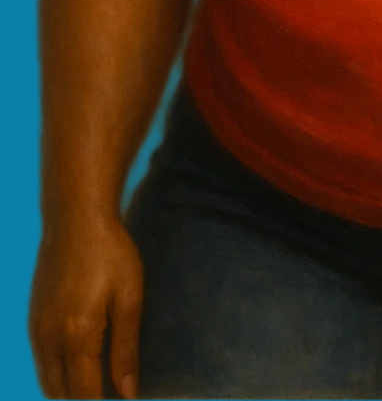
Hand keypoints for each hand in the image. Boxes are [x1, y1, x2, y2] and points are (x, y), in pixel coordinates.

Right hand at [30, 212, 142, 398]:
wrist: (77, 218)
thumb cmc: (111, 253)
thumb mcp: (129, 299)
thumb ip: (125, 350)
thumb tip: (128, 393)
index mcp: (76, 337)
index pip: (85, 395)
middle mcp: (49, 339)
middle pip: (61, 394)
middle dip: (84, 400)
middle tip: (112, 395)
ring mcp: (37, 329)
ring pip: (48, 380)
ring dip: (69, 390)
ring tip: (99, 382)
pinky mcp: (33, 318)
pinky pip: (42, 360)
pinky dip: (58, 372)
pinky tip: (81, 362)